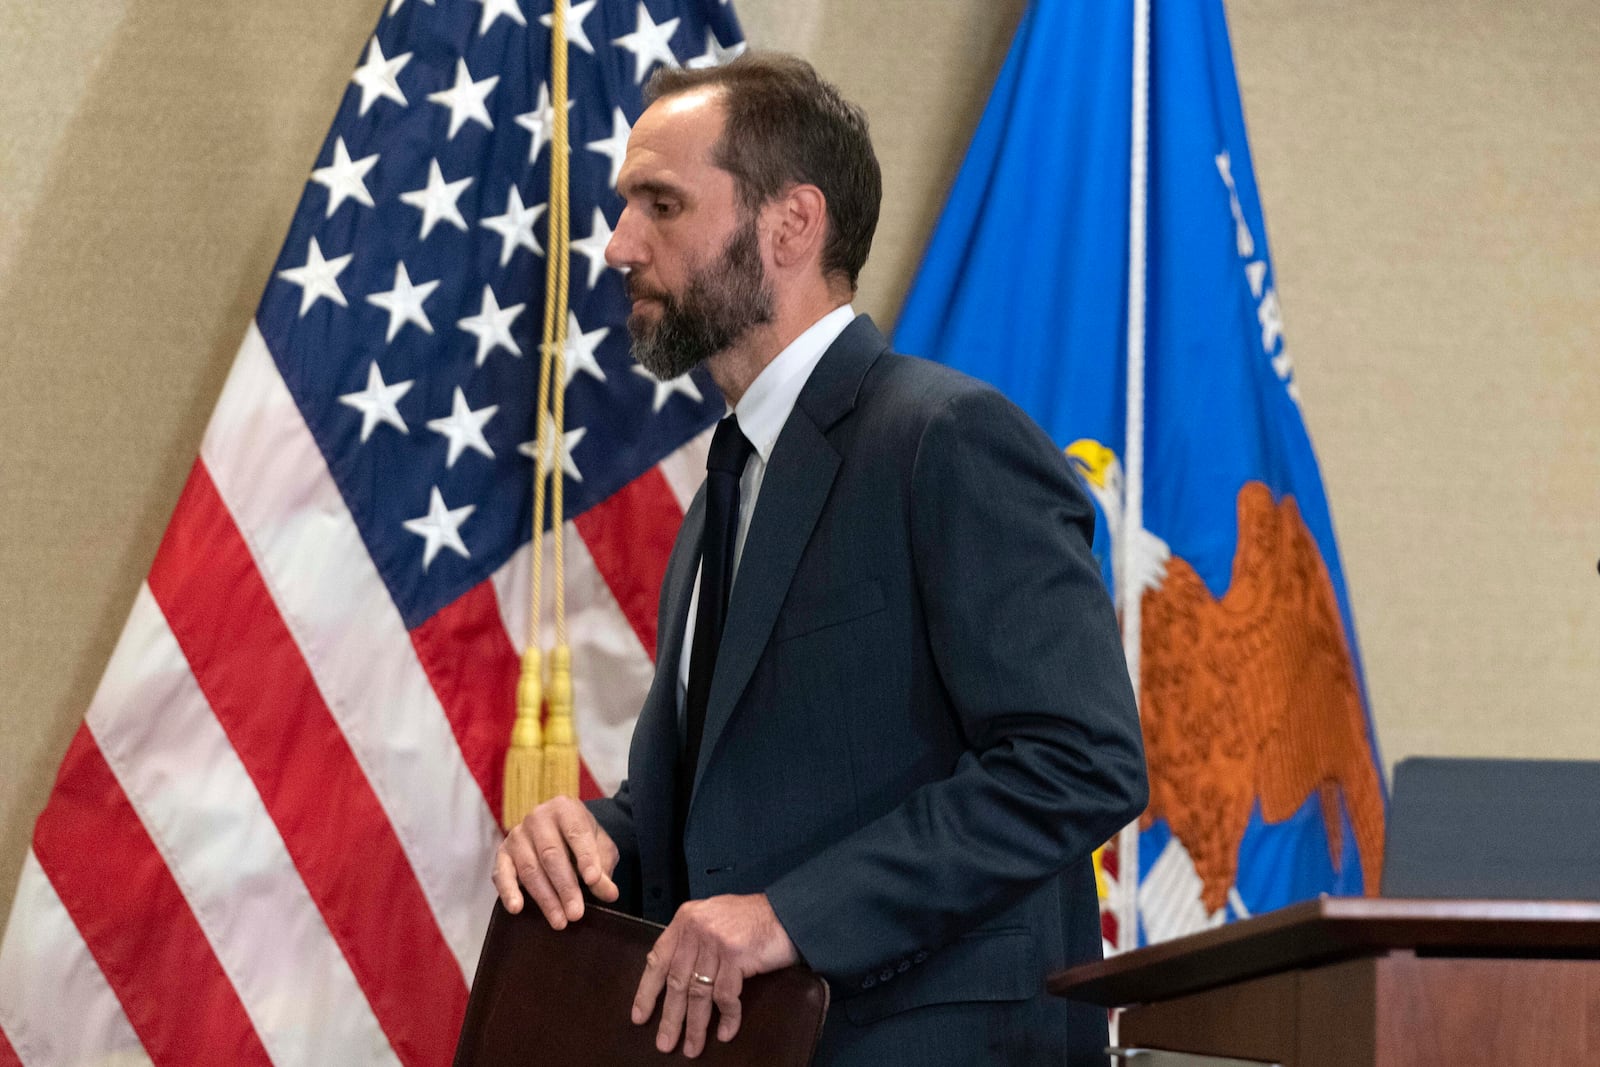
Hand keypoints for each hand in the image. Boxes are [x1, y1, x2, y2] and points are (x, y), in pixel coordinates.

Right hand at [491, 795, 618, 927]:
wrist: (559, 830)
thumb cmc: (582, 840)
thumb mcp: (600, 848)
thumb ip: (604, 869)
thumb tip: (610, 894)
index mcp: (566, 809)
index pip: (577, 834)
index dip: (586, 858)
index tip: (593, 881)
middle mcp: (538, 818)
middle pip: (551, 855)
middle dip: (565, 887)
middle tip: (576, 914)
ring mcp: (517, 835)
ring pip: (530, 869)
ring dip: (545, 898)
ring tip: (560, 921)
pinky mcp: (503, 853)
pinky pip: (502, 873)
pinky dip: (508, 891)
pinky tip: (516, 908)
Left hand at [632, 893, 797, 1058]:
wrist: (788, 912)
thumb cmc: (753, 918)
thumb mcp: (714, 918)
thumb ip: (693, 939)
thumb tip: (675, 975)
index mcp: (686, 919)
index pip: (658, 959)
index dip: (647, 991)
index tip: (640, 1016)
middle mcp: (696, 928)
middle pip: (677, 981)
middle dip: (671, 1018)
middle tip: (665, 1043)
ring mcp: (716, 941)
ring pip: (698, 993)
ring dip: (695, 1026)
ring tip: (692, 1047)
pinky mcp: (735, 955)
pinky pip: (725, 996)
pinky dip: (726, 1018)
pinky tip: (725, 1033)